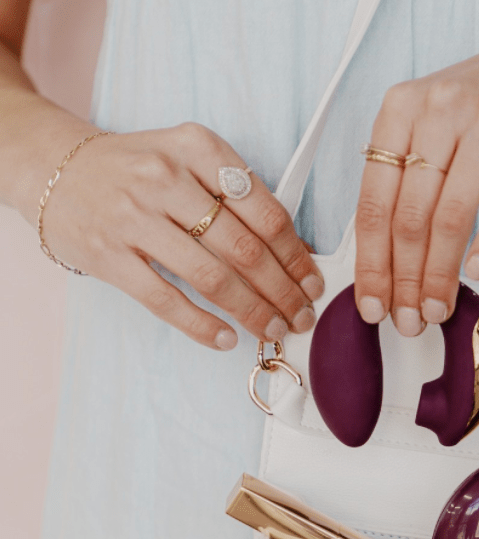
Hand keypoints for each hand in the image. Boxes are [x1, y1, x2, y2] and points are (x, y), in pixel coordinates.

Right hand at [37, 122, 324, 349]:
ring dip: (253, 312)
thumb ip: (236, 194)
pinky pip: (166, 300)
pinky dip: (203, 326)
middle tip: (302, 317)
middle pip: (246, 250)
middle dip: (284, 292)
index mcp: (198, 149)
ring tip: (274, 330)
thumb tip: (292, 254)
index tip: (313, 283)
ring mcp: (135, 217)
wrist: (56, 170)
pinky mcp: (108, 254)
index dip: (297, 257)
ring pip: (212, 278)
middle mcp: (167, 178)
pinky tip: (227, 338)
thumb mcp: (189, 158)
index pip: (266, 213)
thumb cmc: (139, 171)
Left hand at [353, 22, 478, 334]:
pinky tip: (478, 270)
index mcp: (400, 110)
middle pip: (409, 215)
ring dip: (442, 273)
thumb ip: (404, 181)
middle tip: (408, 317)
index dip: (371, 264)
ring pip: (451, 214)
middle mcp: (439, 109)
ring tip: (438, 306)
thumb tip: (385, 262)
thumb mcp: (430, 127)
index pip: (374, 203)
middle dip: (405, 280)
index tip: (372, 303)